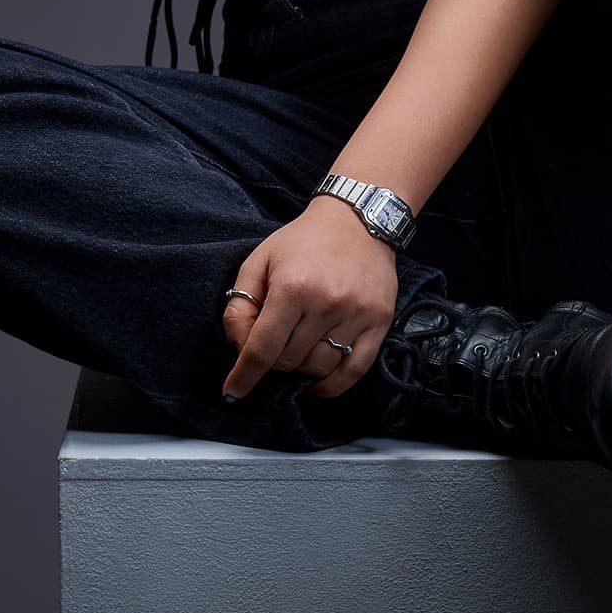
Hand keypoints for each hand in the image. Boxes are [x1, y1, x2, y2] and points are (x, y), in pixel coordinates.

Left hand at [221, 195, 401, 403]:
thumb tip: (239, 346)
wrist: (357, 220)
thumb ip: (240, 304)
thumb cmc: (302, 241)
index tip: (232, 392)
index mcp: (292, 289)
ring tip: (298, 346)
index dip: (244, 376)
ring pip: (318, 368)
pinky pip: (354, 371)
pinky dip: (332, 385)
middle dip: (273, 359)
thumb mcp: (259, 261)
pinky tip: (317, 382)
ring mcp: (356, 315)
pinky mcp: (379, 321)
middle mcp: (325, 305)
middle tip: (275, 340)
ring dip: (301, 367)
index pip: (262, 349)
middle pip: (288, 361)